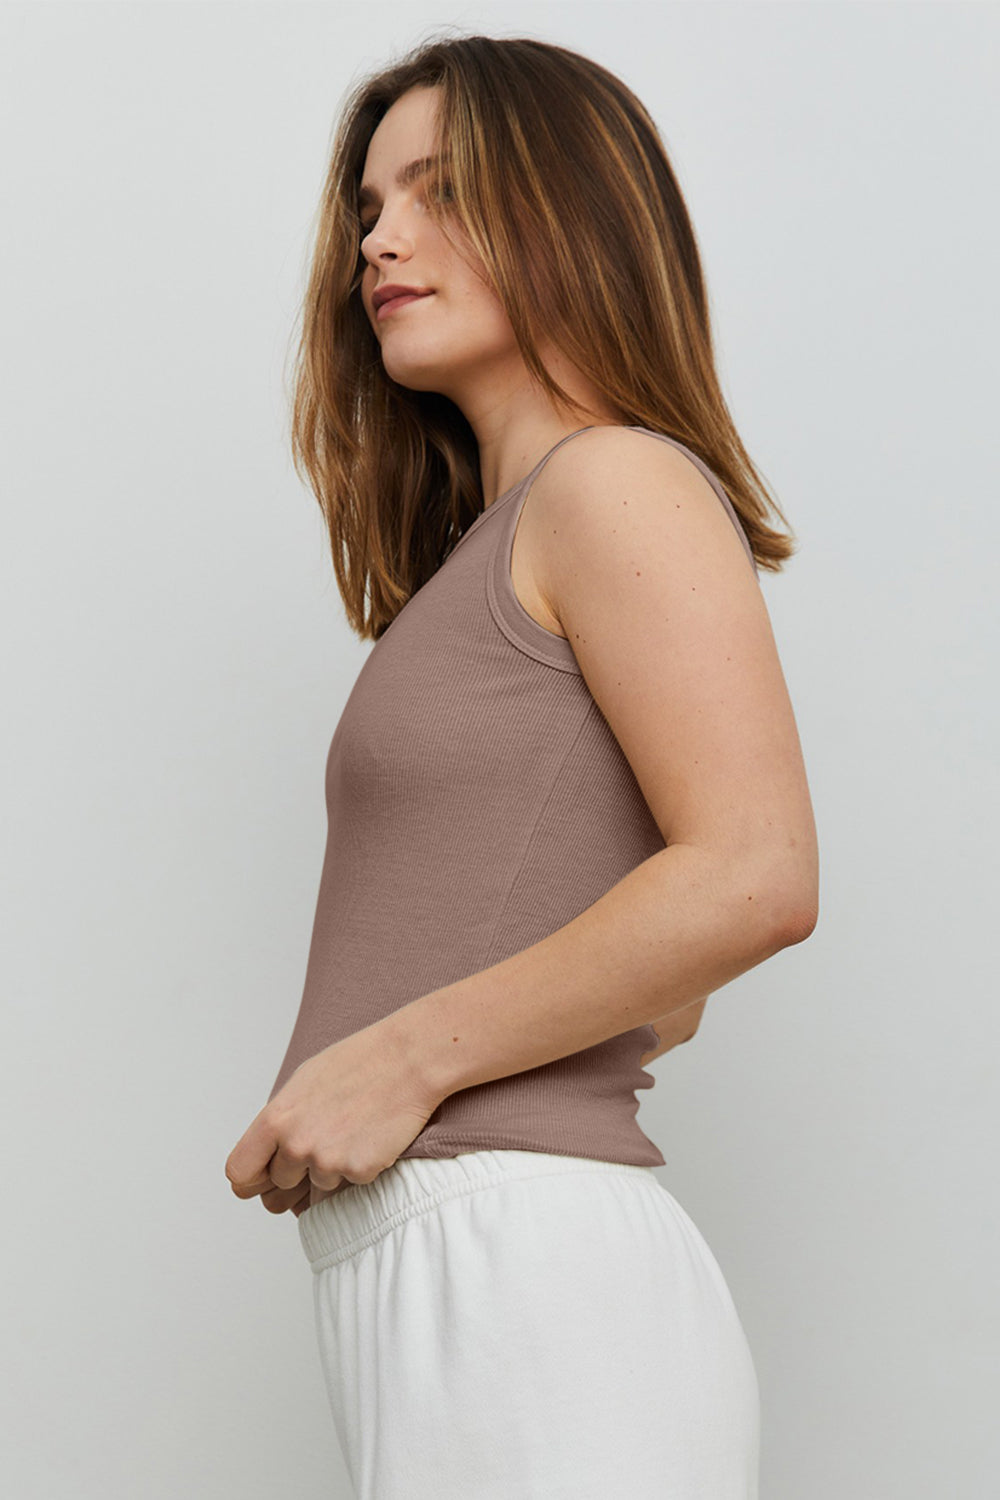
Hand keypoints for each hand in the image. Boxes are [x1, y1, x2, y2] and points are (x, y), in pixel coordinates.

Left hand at [225, 1020, 440, 1213]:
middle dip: (296, 1174)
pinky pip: (352, 1182)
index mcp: (276, 1119)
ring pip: (318, 1186)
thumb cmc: (358, 1063)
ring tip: (354, 1128)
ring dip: (333, 1167)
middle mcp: (296, 1144)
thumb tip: (267, 1151)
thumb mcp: (302, 1083)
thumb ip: (280, 1121)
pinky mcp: (359, 1171)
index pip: (239, 1172)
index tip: (262, 1177)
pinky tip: (372, 1135)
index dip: (250, 1179)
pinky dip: (362, 1165)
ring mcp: (327, 1161)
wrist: (408, 1060)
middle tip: (322, 1144)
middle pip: (279, 1185)